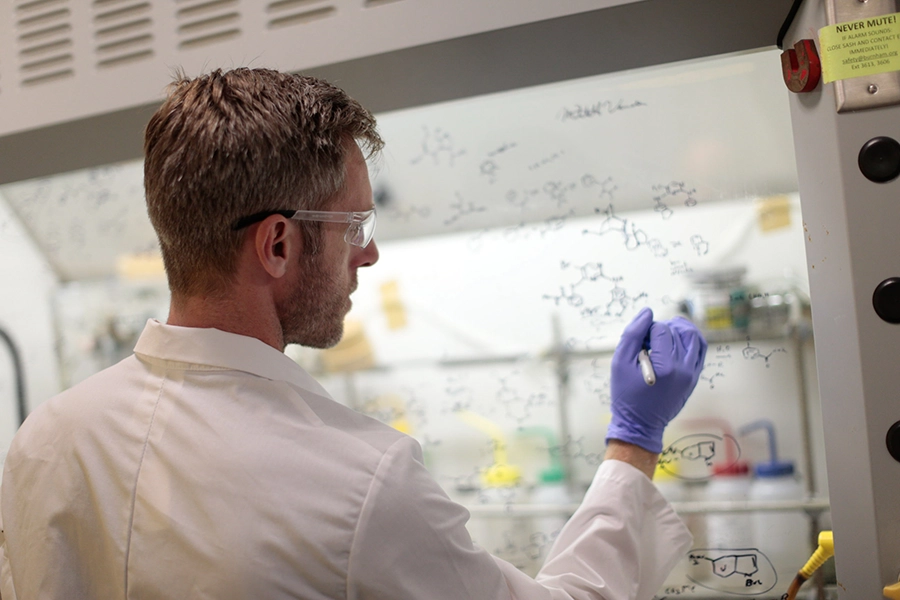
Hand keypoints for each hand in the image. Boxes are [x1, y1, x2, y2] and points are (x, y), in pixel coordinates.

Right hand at [606, 307, 706, 453]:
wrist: (640, 424)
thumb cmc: (626, 395)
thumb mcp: (620, 363)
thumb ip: (632, 335)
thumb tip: (647, 312)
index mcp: (665, 367)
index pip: (661, 330)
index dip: (647, 330)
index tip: (638, 343)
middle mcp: (684, 369)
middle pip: (677, 331)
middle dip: (660, 329)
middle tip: (647, 340)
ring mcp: (692, 374)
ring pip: (693, 337)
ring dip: (679, 329)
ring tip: (663, 333)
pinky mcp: (694, 377)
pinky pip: (699, 350)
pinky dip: (690, 339)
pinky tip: (676, 340)